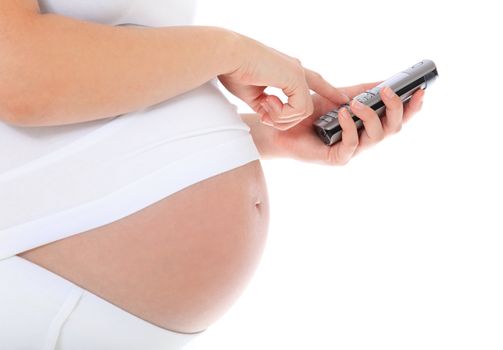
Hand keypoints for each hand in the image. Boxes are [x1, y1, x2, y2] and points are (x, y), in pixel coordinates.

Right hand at [218, 32, 347, 129]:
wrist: (229, 57)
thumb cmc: (234, 70)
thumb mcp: (251, 94)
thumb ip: (264, 105)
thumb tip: (269, 116)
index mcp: (286, 71)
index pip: (314, 82)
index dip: (328, 91)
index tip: (343, 99)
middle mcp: (296, 70)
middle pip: (307, 104)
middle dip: (289, 120)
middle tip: (265, 117)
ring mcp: (298, 73)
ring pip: (303, 112)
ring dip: (281, 118)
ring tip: (264, 107)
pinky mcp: (297, 78)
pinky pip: (300, 109)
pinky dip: (283, 114)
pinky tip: (268, 103)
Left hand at [265, 82, 424, 164]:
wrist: (283, 125)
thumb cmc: (311, 113)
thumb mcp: (340, 96)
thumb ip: (362, 91)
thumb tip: (385, 80)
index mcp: (368, 126)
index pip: (398, 119)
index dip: (412, 107)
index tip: (421, 90)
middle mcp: (364, 140)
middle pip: (393, 129)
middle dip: (395, 109)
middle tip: (387, 91)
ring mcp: (352, 151)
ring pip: (377, 137)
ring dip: (370, 115)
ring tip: (355, 102)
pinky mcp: (337, 158)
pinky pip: (352, 145)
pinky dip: (349, 127)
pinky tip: (342, 113)